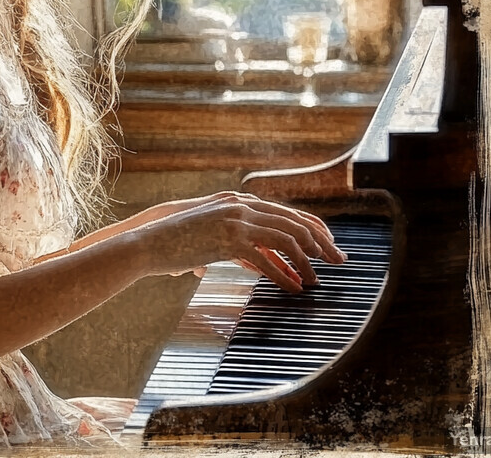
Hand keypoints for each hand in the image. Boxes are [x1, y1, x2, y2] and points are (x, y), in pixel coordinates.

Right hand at [135, 191, 346, 292]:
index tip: (329, 245)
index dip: (314, 228)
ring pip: (286, 239)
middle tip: (339, 260)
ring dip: (306, 261)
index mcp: (240, 202)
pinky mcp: (228, 240)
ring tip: (315, 280)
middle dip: (321, 243)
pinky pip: (266, 259)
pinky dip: (284, 276)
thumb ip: (240, 244)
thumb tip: (261, 263)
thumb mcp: (213, 235)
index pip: (288, 212)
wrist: (151, 239)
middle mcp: (242, 206)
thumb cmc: (180, 240)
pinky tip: (293, 288)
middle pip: (295, 222)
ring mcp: (236, 221)